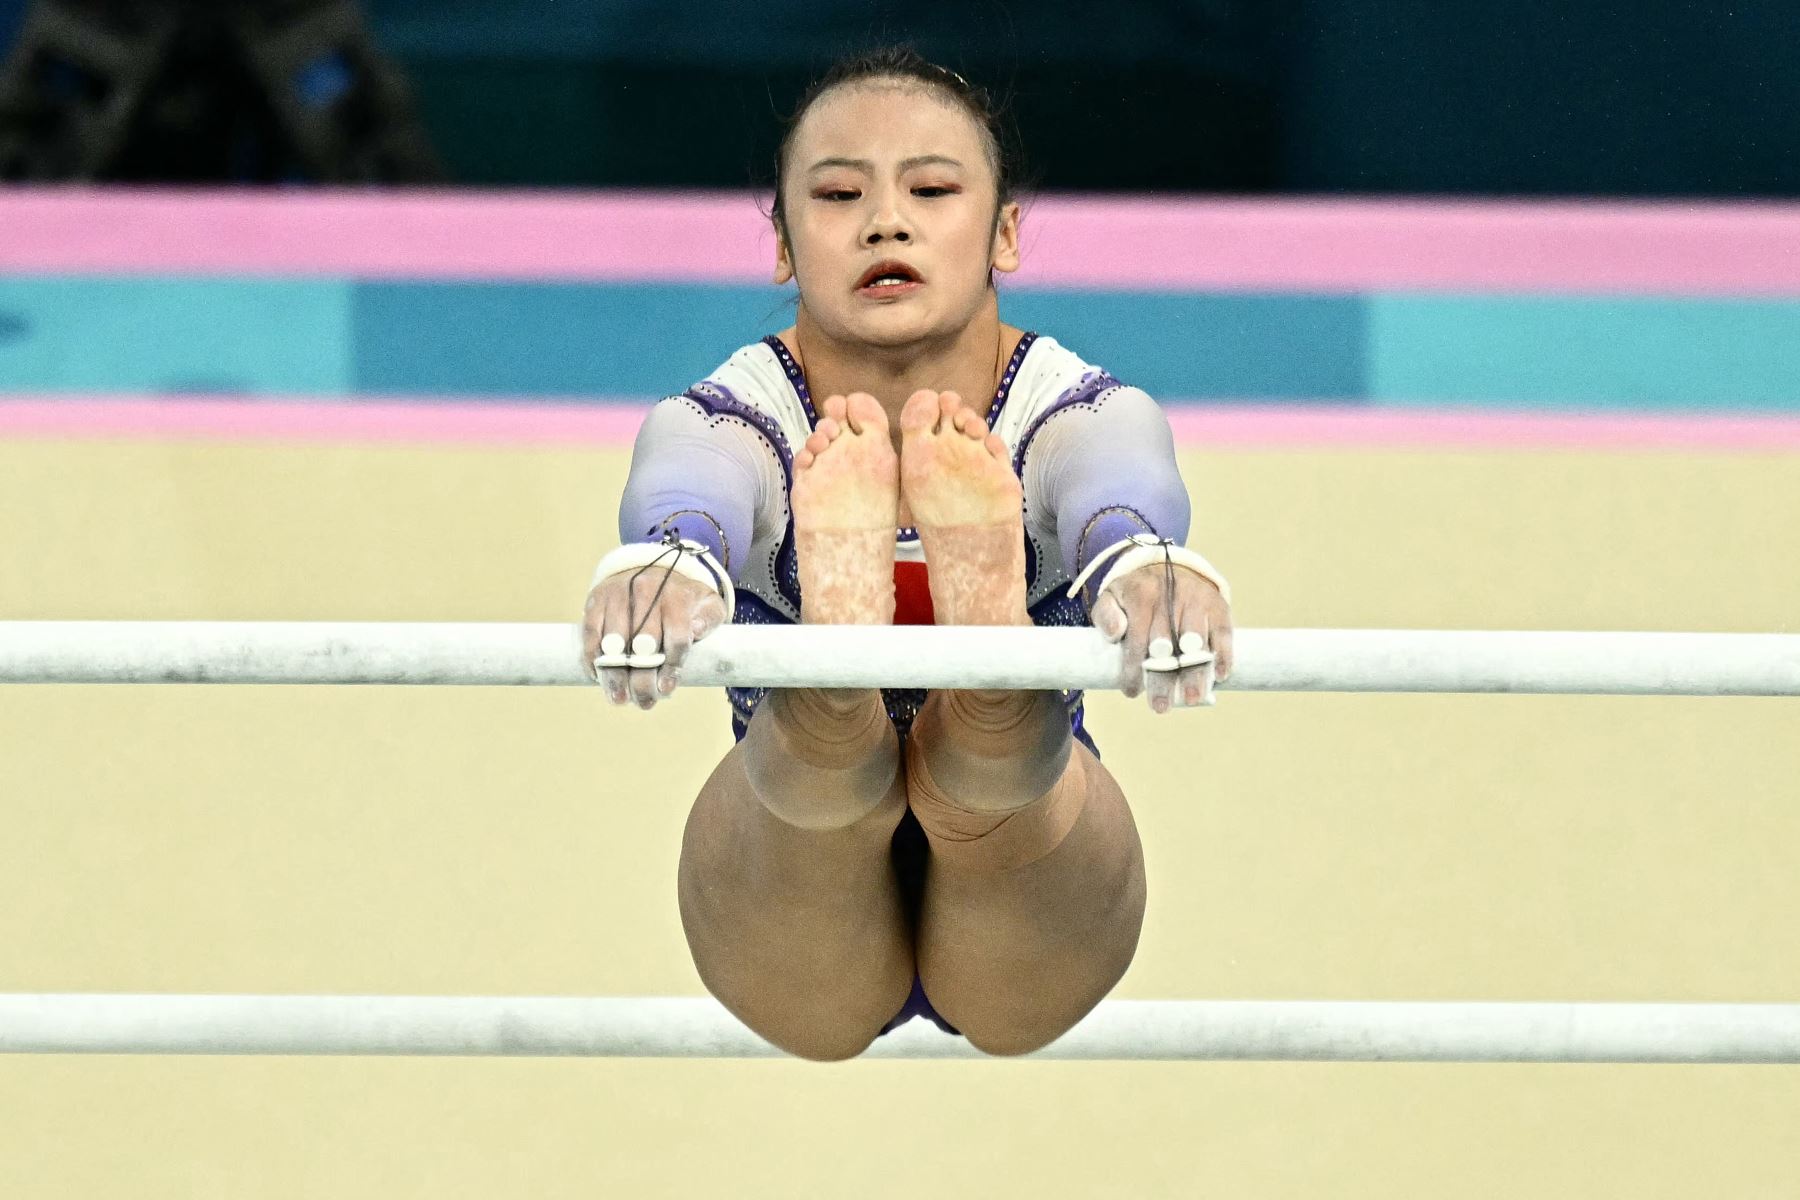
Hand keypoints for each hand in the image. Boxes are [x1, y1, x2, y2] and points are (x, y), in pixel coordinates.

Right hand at [581, 567, 726, 708]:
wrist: (650, 567)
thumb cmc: (681, 598)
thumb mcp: (706, 603)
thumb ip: (709, 618)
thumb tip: (696, 630)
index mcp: (677, 596)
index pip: (677, 637)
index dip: (672, 667)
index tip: (666, 688)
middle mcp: (647, 592)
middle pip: (644, 644)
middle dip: (643, 679)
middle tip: (644, 702)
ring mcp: (619, 594)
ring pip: (614, 642)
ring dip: (615, 675)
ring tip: (619, 698)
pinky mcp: (597, 599)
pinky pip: (590, 633)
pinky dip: (592, 659)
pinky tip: (598, 678)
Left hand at [1089, 563, 1233, 711]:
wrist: (1169, 566)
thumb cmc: (1137, 593)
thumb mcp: (1113, 596)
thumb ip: (1107, 615)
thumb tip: (1114, 635)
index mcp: (1141, 595)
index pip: (1136, 638)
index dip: (1134, 668)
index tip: (1131, 692)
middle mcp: (1170, 596)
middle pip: (1166, 643)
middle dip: (1162, 678)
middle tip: (1160, 706)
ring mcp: (1197, 600)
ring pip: (1195, 640)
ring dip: (1194, 672)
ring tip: (1192, 698)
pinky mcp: (1218, 605)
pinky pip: (1223, 631)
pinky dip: (1223, 653)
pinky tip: (1220, 675)